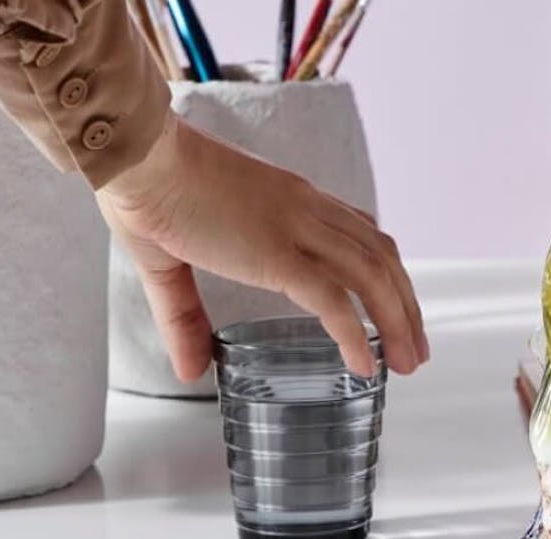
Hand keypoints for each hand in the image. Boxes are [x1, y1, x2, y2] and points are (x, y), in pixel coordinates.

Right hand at [96, 115, 427, 380]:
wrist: (135, 155)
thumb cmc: (143, 190)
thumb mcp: (168, 262)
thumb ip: (184, 318)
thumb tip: (189, 370)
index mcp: (290, 200)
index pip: (361, 231)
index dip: (386, 270)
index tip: (396, 304)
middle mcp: (306, 209)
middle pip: (381, 257)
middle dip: (405, 305)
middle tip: (415, 349)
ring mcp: (296, 229)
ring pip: (371, 278)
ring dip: (397, 323)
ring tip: (406, 363)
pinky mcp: (276, 253)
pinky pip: (332, 300)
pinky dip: (355, 334)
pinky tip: (365, 364)